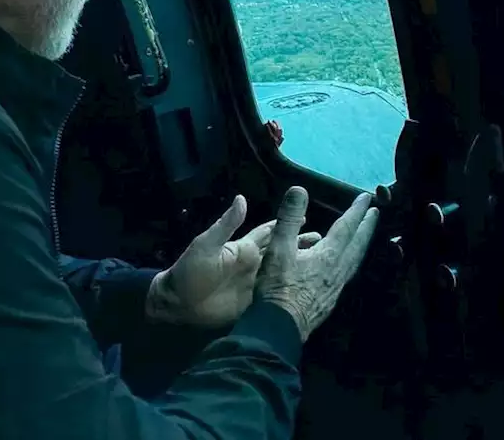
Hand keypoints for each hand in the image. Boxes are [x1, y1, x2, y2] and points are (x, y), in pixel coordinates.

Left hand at [147, 195, 320, 328]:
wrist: (179, 305)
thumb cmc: (189, 271)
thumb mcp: (206, 245)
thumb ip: (226, 224)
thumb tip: (242, 198)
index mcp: (244, 248)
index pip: (270, 231)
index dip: (286, 223)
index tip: (306, 215)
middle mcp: (254, 263)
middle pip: (282, 250)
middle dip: (301, 243)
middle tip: (324, 239)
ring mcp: (256, 283)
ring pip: (284, 271)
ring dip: (300, 265)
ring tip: (322, 261)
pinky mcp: (255, 301)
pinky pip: (277, 293)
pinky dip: (291, 289)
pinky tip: (306, 288)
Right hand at [256, 187, 378, 340]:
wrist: (280, 327)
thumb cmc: (278, 288)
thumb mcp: (279, 249)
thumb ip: (289, 219)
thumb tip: (299, 189)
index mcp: (329, 255)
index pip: (346, 227)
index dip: (356, 210)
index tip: (366, 197)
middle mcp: (339, 270)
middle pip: (358, 243)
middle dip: (367, 226)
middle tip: (376, 213)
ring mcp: (337, 287)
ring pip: (355, 260)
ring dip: (362, 244)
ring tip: (365, 236)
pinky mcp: (331, 300)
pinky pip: (348, 274)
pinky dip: (351, 262)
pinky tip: (345, 266)